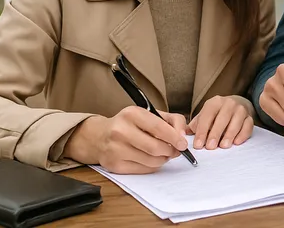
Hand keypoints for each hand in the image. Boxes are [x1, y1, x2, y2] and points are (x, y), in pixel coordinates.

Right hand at [63, 106, 187, 173]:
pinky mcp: (114, 165)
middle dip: (170, 151)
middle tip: (175, 151)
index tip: (183, 144)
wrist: (100, 136)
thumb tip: (182, 137)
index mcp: (131, 114)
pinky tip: (152, 159)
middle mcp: (120, 131)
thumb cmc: (130, 124)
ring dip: (163, 159)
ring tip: (164, 154)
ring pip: (151, 161)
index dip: (174, 137)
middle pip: (155, 147)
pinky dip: (153, 166)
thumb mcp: (150, 114)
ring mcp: (116, 149)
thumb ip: (172, 121)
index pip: (158, 128)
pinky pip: (142, 170)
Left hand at [188, 96, 252, 149]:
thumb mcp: (205, 115)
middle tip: (210, 147)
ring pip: (236, 122)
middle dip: (215, 133)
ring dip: (229, 135)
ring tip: (223, 146)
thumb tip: (184, 135)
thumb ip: (196, 125)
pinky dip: (242, 135)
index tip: (198, 144)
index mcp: (215, 102)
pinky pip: (248, 126)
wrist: (237, 104)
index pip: (207, 116)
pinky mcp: (250, 117)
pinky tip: (236, 142)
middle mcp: (229, 103)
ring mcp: (241, 110)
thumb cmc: (217, 114)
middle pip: (222, 118)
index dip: (202, 131)